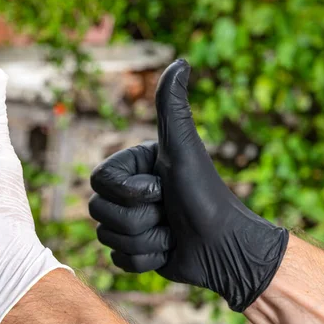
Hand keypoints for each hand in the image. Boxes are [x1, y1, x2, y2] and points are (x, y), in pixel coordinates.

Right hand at [89, 59, 287, 310]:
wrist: (226, 247)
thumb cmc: (206, 196)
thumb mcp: (184, 151)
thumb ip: (172, 109)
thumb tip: (180, 62)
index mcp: (131, 169)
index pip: (98, 182)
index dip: (128, 192)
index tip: (161, 190)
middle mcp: (127, 194)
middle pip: (99, 213)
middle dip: (140, 219)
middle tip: (169, 213)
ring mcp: (129, 223)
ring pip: (108, 239)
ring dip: (146, 241)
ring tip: (172, 234)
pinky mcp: (134, 252)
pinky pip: (120, 261)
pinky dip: (146, 261)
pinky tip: (168, 251)